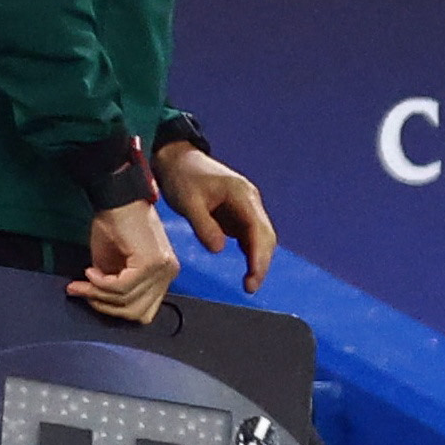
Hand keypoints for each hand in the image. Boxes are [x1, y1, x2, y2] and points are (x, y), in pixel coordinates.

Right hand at [73, 198, 179, 324]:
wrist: (117, 199)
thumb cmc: (114, 225)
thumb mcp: (112, 264)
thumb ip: (114, 286)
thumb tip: (99, 303)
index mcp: (163, 274)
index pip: (143, 311)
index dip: (113, 309)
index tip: (89, 296)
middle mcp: (169, 273)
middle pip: (137, 313)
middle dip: (104, 305)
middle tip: (82, 290)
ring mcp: (163, 269)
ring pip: (128, 302)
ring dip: (98, 294)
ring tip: (84, 280)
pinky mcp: (152, 262)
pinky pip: (122, 287)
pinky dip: (101, 283)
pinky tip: (91, 271)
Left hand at [156, 143, 274, 293]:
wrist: (178, 158)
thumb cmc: (183, 176)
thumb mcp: (188, 202)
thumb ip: (204, 226)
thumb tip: (219, 249)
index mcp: (243, 195)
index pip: (259, 231)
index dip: (259, 257)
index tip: (253, 279)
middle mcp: (250, 202)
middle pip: (266, 236)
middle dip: (262, 262)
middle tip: (251, 287)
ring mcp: (246, 207)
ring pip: (261, 237)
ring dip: (258, 259)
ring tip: (249, 282)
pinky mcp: (238, 213)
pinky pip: (250, 235)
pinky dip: (251, 251)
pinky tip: (246, 267)